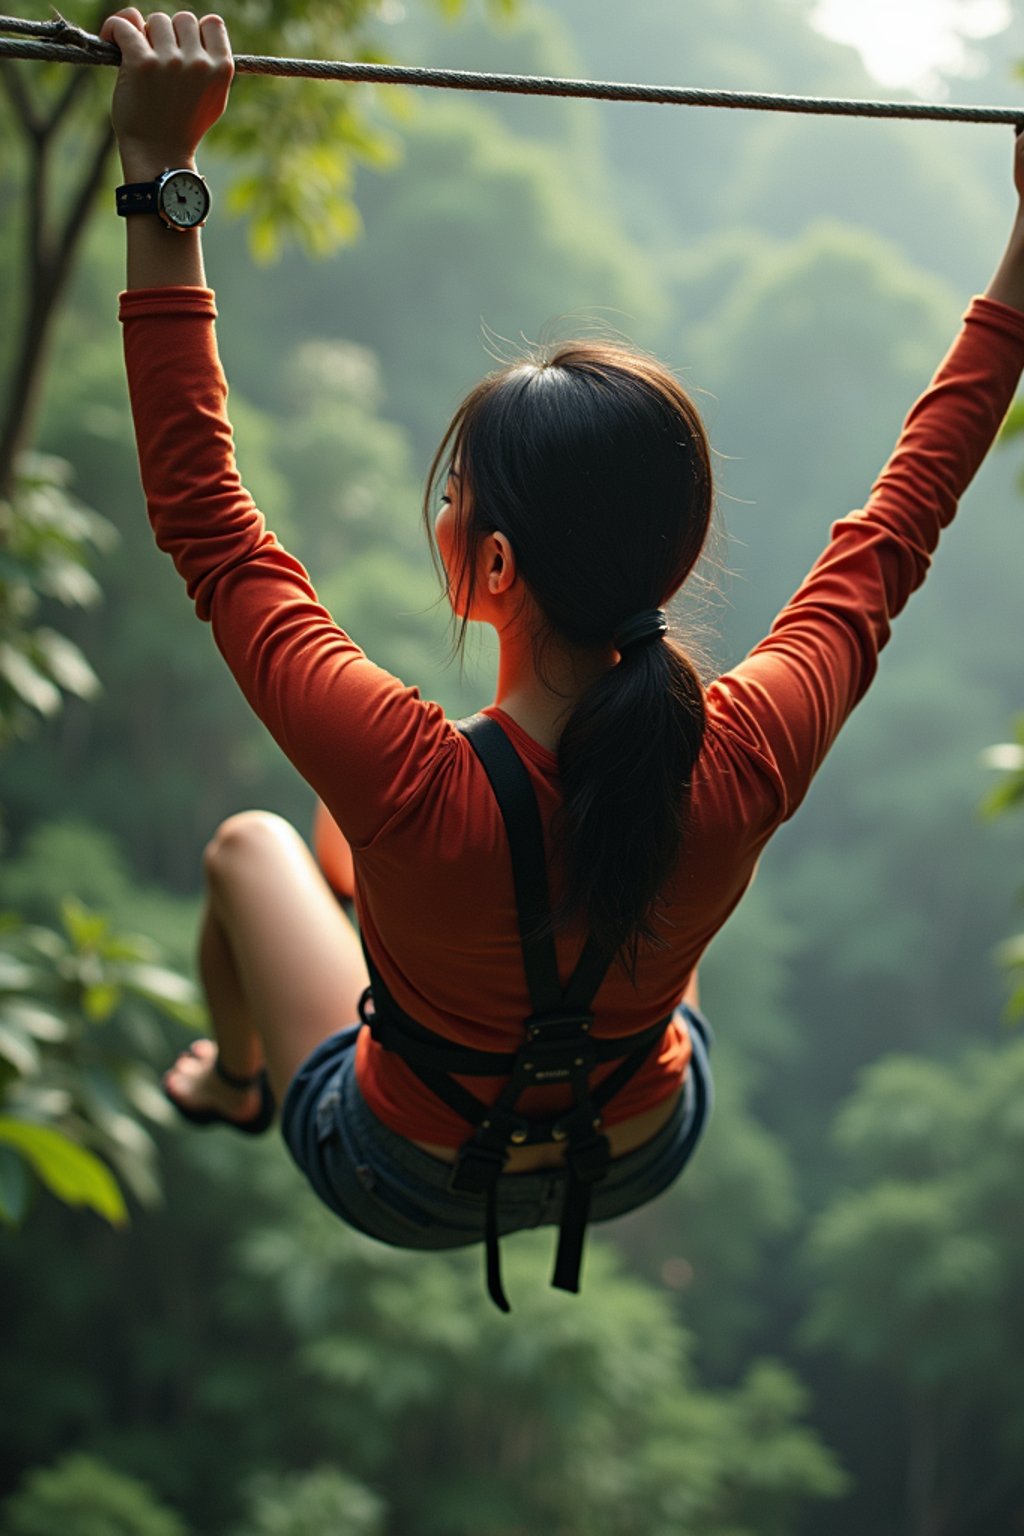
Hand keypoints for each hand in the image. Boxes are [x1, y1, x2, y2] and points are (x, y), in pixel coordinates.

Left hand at [100, 9, 232, 177]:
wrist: (160, 155)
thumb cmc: (184, 128)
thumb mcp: (213, 98)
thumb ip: (209, 63)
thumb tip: (189, 24)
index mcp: (222, 69)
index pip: (212, 23)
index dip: (195, 32)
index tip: (183, 48)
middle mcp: (198, 62)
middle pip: (181, 18)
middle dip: (169, 34)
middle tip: (159, 60)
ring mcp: (170, 62)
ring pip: (155, 20)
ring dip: (145, 35)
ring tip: (141, 60)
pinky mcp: (141, 64)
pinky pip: (124, 25)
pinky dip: (114, 28)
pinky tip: (111, 39)